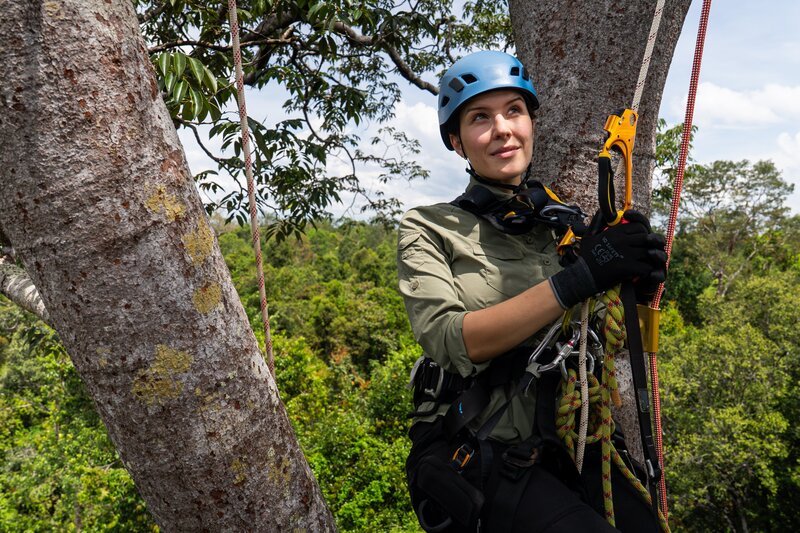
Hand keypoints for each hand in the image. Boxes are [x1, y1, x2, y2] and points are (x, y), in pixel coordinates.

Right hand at [549, 210, 666, 307]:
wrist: (582, 277)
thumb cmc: (586, 258)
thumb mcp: (588, 236)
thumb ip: (597, 222)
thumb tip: (601, 211)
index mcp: (614, 232)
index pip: (638, 226)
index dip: (642, 233)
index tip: (639, 241)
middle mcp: (621, 240)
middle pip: (646, 238)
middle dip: (647, 245)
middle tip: (643, 254)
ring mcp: (625, 254)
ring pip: (648, 252)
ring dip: (648, 259)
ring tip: (643, 264)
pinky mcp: (627, 268)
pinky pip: (646, 267)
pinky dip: (645, 272)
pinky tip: (640, 274)